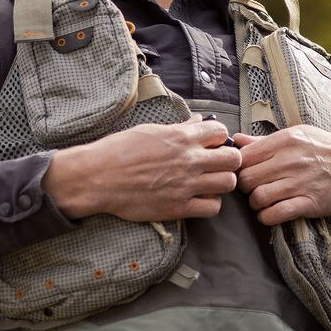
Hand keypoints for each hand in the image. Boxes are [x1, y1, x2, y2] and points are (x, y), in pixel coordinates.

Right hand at [42, 119, 241, 221]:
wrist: (97, 177)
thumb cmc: (119, 150)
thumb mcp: (150, 131)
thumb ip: (179, 128)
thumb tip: (199, 122)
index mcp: (181, 138)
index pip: (221, 133)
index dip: (219, 139)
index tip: (212, 145)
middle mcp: (189, 160)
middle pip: (233, 159)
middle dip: (228, 161)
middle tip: (216, 165)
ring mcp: (186, 185)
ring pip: (228, 184)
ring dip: (221, 183)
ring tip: (208, 183)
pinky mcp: (178, 207)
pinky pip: (212, 208)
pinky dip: (210, 204)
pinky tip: (198, 199)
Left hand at [233, 125, 330, 226]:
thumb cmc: (325, 150)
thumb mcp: (298, 136)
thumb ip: (265, 141)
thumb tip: (235, 141)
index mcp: (285, 141)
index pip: (244, 157)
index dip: (239, 168)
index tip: (245, 174)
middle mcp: (291, 160)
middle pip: (247, 179)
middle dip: (246, 188)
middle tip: (255, 189)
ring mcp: (300, 182)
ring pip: (258, 198)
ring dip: (256, 204)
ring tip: (263, 202)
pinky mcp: (309, 203)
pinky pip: (275, 214)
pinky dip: (267, 217)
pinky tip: (271, 214)